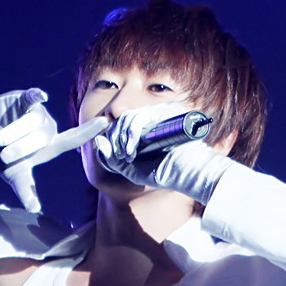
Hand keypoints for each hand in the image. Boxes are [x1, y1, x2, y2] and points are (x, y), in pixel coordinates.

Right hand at [0, 88, 107, 211]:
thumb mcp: (13, 175)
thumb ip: (25, 189)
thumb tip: (34, 209)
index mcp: (49, 146)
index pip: (73, 138)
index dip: (88, 131)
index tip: (104, 122)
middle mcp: (46, 128)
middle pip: (43, 137)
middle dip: (22, 148)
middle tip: (5, 155)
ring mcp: (35, 114)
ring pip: (32, 122)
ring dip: (14, 133)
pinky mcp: (21, 101)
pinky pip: (31, 98)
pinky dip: (35, 97)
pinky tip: (40, 97)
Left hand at [94, 102, 232, 203]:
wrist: (186, 174)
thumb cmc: (163, 173)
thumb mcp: (131, 169)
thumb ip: (112, 158)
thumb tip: (99, 140)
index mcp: (145, 128)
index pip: (121, 123)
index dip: (113, 136)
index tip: (116, 155)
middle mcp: (152, 118)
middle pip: (123, 118)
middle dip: (115, 137)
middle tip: (119, 156)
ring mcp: (160, 112)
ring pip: (129, 117)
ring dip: (122, 137)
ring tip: (127, 155)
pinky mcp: (167, 111)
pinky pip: (141, 117)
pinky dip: (131, 133)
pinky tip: (131, 150)